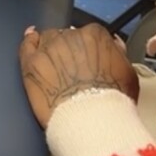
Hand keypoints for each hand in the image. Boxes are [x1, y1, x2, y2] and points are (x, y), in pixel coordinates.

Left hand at [19, 24, 139, 128]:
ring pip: (47, 40)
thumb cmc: (110, 102)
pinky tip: (30, 42)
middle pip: (67, 36)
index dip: (88, 50)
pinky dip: (29, 43)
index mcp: (95, 36)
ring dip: (51, 50)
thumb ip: (118, 54)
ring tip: (54, 66)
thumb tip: (114, 46)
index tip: (88, 61)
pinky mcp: (32, 64)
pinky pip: (27, 46)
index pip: (89, 34)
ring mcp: (49, 48)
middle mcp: (70, 36)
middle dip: (70, 51)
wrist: (89, 120)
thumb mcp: (128, 75)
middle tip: (73, 71)